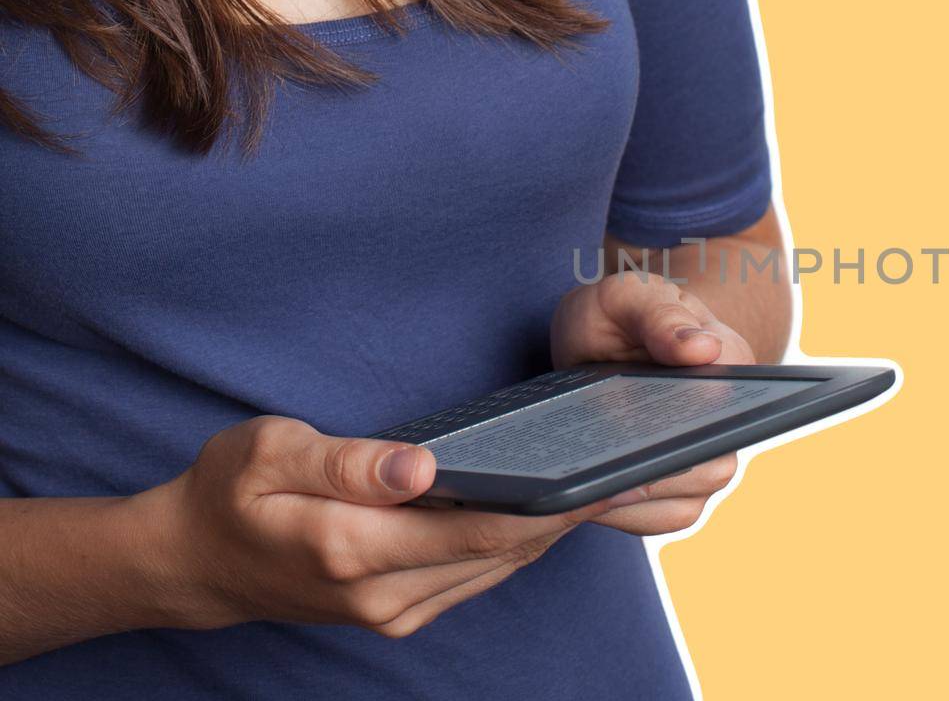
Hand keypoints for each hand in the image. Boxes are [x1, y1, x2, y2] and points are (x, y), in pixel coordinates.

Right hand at [140, 416, 641, 637]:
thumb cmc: (226, 494)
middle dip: (573, 511)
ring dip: (555, 528)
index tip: (608, 469)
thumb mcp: (266, 454)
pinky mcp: (403, 612)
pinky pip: (480, 574)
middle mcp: (384, 595)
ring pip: (499, 567)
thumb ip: (345, 460)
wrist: (194, 564)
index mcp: (353, 550)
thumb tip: (420, 466)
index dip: (551, 502)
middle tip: (636, 465)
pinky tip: (555, 504)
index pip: (479, 528)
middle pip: (503, 552)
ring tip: (613, 478)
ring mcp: (396, 612)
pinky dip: (521, 541)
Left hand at [550, 272, 750, 534]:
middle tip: (596, 466)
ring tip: (580, 482)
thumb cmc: (615, 316)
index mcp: (727, 362)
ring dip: (632, 498)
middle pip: (710, 467)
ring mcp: (704, 459)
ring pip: (684, 504)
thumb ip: (658, 315)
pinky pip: (658, 520)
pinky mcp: (675, 491)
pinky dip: (620, 514)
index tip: (643, 432)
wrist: (597, 345)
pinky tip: (582, 495)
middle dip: (653, 471)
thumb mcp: (624, 298)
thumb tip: (701, 349)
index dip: (692, 426)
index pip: (730, 405)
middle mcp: (727, 418)